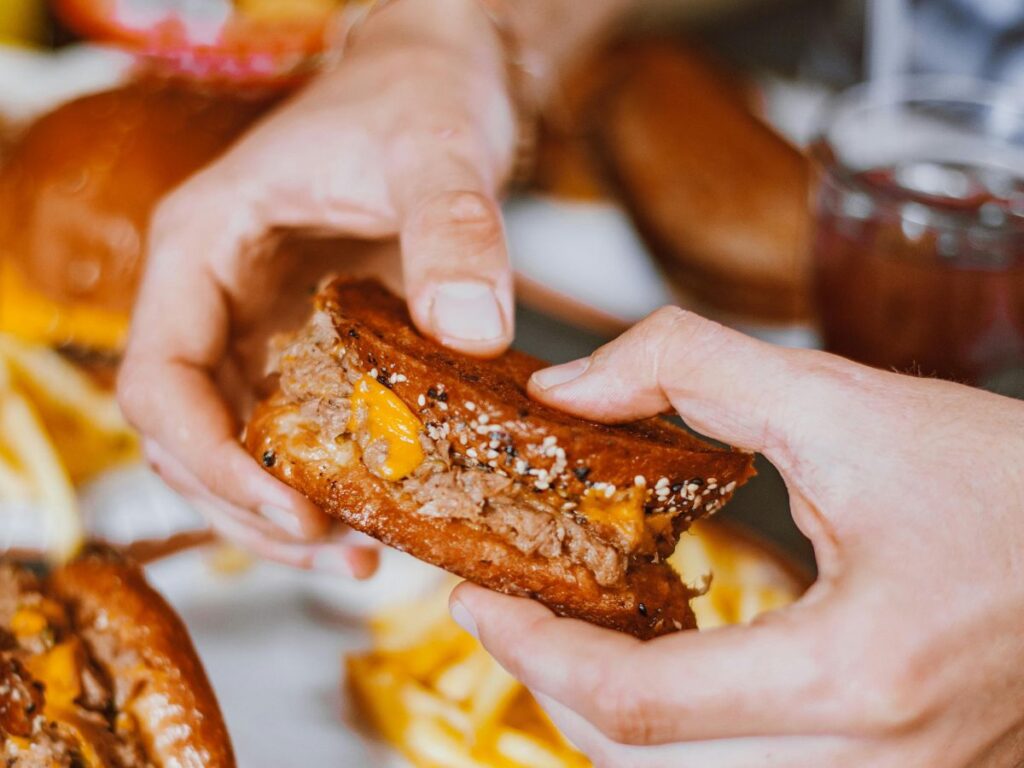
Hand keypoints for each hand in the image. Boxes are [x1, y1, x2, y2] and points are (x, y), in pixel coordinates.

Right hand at [118, 0, 517, 573]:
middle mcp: (215, 297)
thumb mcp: (435, 149)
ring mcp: (258, 326)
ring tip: (363, 557)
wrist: (439, 82)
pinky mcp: (308, 345)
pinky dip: (328, 481)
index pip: (159, 377)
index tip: (291, 509)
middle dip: (250, 508)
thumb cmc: (416, 97)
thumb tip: (472, 331)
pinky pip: (296, 430)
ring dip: (285, 513)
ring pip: (237, 447)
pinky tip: (382, 513)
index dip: (209, 458)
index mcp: (203, 247)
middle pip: (188, 435)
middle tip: (341, 557)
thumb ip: (453, 229)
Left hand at [450, 306, 1023, 766]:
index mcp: (855, 672)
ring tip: (573, 634)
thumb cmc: (1009, 478)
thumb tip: (568, 390)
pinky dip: (681, 733)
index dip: (538, 653)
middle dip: (559, 689)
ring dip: (615, 717)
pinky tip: (668, 661)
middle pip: (651, 765)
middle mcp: (874, 761)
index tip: (478, 601)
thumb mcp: (845, 401)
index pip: (644, 701)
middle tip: (511, 614)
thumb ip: (692, 369)